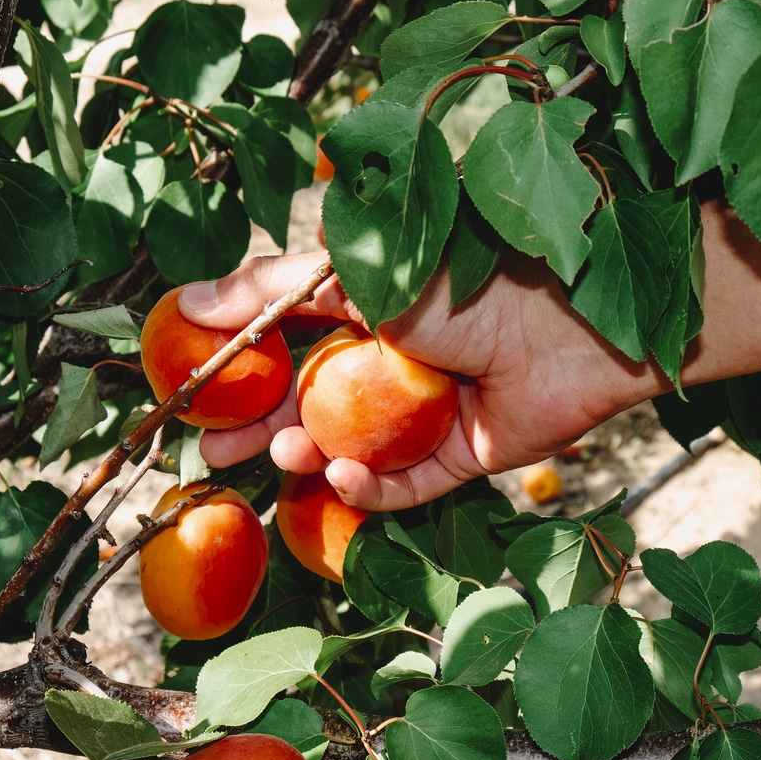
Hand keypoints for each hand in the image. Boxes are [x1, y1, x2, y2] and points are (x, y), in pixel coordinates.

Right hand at [178, 250, 662, 510]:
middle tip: (213, 452)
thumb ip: (272, 288)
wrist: (572, 327)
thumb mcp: (355, 272)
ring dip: (309, 454)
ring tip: (288, 452)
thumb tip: (188, 300)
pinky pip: (401, 486)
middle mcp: (390, 361)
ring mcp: (423, 412)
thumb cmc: (466, 282)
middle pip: (308, 403)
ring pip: (347, 448)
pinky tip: (341, 475)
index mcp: (366, 307)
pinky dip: (367, 487)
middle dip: (259, 428)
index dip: (239, 366)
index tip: (191, 389)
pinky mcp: (457, 458)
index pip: (285, 340)